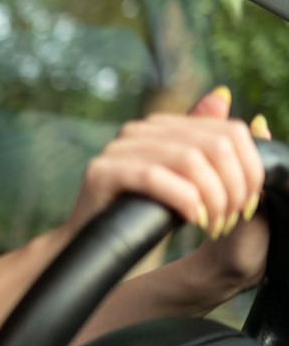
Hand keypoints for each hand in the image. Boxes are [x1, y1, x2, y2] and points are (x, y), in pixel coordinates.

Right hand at [63, 87, 265, 268]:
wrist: (97, 251)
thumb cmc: (143, 220)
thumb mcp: (187, 183)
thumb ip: (206, 144)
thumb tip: (221, 95)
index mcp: (162, 127)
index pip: (228, 131)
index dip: (250, 170)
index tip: (248, 204)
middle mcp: (139, 130)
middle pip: (214, 145)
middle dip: (233, 188)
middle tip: (231, 220)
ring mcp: (117, 148)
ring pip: (189, 159)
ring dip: (212, 198)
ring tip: (213, 225)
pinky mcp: (102, 171)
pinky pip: (155, 177)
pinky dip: (183, 200)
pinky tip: (191, 219)